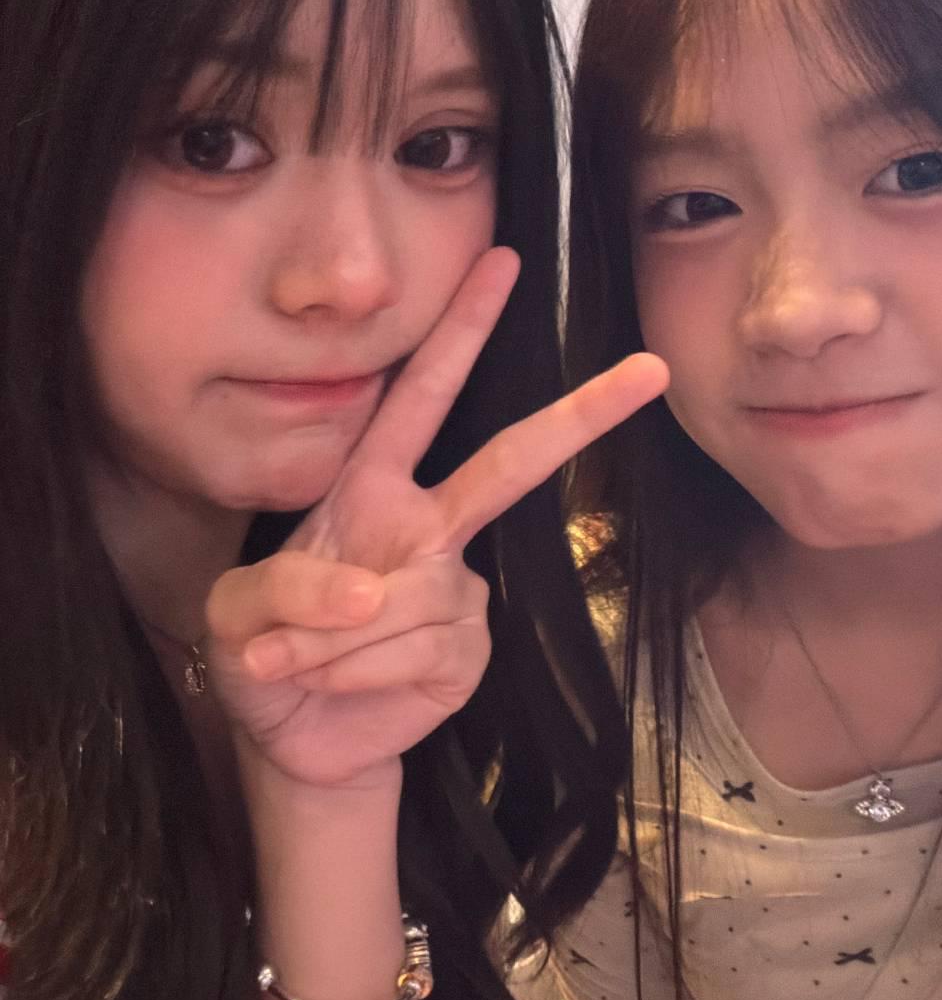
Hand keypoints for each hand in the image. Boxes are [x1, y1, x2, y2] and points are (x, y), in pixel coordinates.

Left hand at [205, 247, 667, 785]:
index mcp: (373, 487)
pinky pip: (424, 648)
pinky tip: (337, 681)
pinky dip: (363, 670)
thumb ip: (287, 591)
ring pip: (416, 594)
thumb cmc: (263, 650)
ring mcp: (455, 590)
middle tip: (647, 371)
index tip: (501, 261)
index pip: (420, 395)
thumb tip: (374, 591)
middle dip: (578, 415)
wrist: (292, 738)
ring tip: (297, 659)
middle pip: (509, 462)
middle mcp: (426, 527)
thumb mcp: (236, 612)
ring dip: (339, 637)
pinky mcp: (468, 651)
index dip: (459, 330)